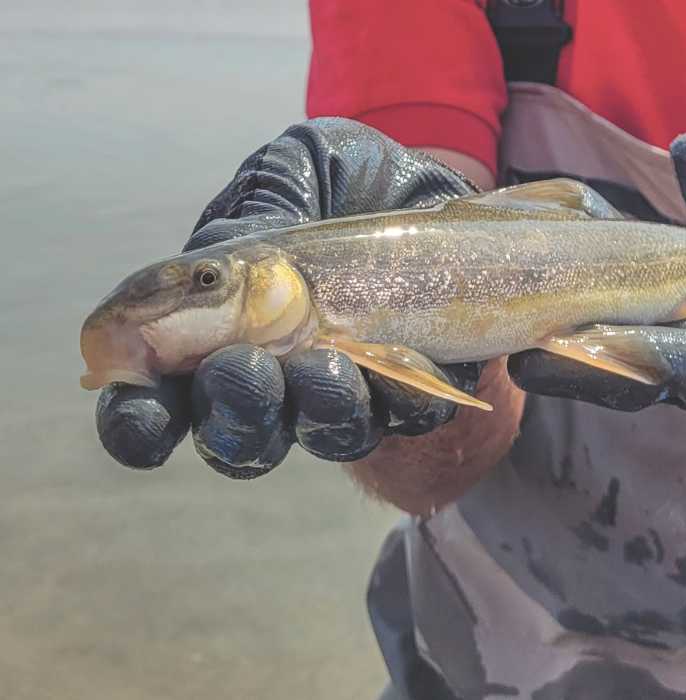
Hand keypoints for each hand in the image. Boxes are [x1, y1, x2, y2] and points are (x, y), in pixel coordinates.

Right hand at [94, 118, 482, 477]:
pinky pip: (404, 416)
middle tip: (243, 368)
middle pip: (237, 432)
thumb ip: (254, 208)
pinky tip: (400, 365)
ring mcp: (347, 390)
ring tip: (325, 364)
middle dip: (234, 408)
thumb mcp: (294, 168)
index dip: (140, 417)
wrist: (435, 177)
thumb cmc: (347, 178)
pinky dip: (398, 396)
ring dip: (316, 407)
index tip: (137, 404)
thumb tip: (215, 264)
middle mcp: (277, 377)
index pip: (162, 400)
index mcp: (218, 331)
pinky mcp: (415, 389)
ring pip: (322, 433)